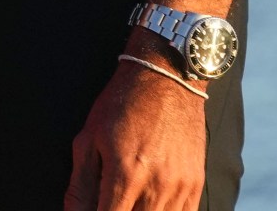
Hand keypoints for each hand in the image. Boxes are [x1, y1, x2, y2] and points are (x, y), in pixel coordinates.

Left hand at [65, 56, 208, 210]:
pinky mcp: (196, 184)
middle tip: (110, 202)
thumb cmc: (122, 104)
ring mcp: (181, 186)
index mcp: (125, 174)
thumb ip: (80, 185)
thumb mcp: (89, 139)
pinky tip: (148, 204)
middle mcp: (157, 185)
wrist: (168, 78)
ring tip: (127, 201)